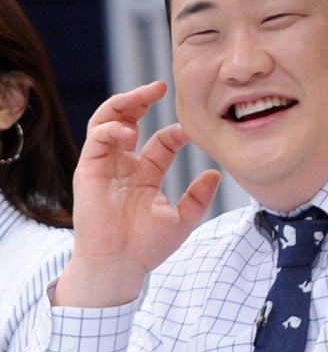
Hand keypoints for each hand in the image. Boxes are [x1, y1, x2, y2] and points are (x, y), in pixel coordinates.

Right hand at [55, 81, 220, 306]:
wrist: (120, 265)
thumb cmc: (147, 247)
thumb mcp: (182, 220)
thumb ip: (199, 197)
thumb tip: (216, 174)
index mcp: (145, 174)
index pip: (160, 141)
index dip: (176, 132)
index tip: (192, 131)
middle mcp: (124, 165)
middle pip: (129, 120)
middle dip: (141, 100)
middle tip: (159, 86)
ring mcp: (105, 165)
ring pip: (108, 120)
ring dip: (123, 103)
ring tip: (142, 95)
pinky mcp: (88, 169)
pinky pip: (96, 138)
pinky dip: (110, 128)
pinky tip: (128, 131)